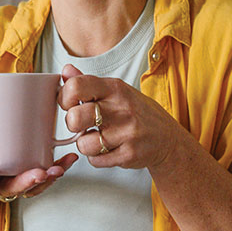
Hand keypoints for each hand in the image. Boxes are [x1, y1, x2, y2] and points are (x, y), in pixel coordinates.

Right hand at [0, 133, 77, 200]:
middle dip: (27, 182)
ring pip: (33, 187)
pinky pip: (45, 177)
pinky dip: (59, 169)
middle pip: (13, 190)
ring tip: (58, 169)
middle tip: (38, 172)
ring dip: (47, 180)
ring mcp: (16, 183)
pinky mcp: (29, 174)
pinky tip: (70, 159)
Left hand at [58, 64, 178, 168]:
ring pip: (83, 144)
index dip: (64, 97)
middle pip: (75, 118)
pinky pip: (95, 160)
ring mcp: (127, 133)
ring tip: (97, 138)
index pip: (76, 86)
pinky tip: (107, 148)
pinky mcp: (130, 155)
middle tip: (81, 124)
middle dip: (72, 123)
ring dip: (85, 144)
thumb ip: (87, 82)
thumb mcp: (114, 90)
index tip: (69, 103)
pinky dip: (96, 157)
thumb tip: (66, 70)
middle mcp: (121, 108)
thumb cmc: (134, 111)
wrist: (166, 138)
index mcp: (114, 88)